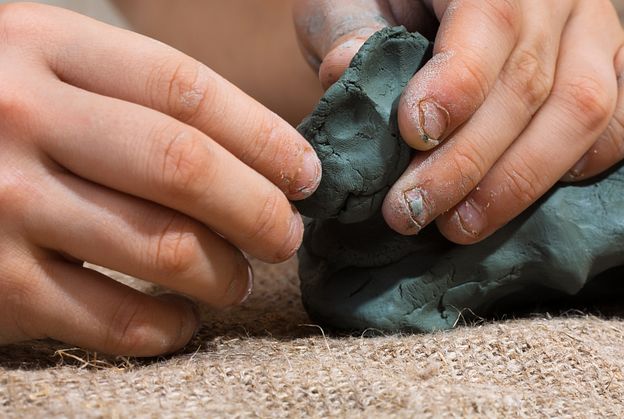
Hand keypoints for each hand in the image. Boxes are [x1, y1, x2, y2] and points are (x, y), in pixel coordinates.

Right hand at [0, 3, 319, 355]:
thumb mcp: (39, 67)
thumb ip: (127, 94)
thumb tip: (255, 152)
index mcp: (40, 45)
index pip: (185, 89)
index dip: (263, 137)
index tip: (305, 174)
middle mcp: (17, 116)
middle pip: (183, 166)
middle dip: (258, 210)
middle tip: (285, 236)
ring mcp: (0, 202)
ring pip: (160, 245)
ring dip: (222, 273)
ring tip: (238, 279)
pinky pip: (111, 316)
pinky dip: (165, 327)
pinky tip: (181, 320)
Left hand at [295, 0, 623, 242]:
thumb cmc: (383, 1)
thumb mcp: (349, 3)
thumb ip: (350, 31)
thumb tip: (351, 73)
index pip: (490, 20)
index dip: (457, 86)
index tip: (414, 136)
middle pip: (532, 85)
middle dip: (469, 162)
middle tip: (412, 211)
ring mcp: (596, 23)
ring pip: (586, 107)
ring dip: (523, 179)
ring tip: (461, 223)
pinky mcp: (622, 55)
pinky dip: (608, 151)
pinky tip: (550, 188)